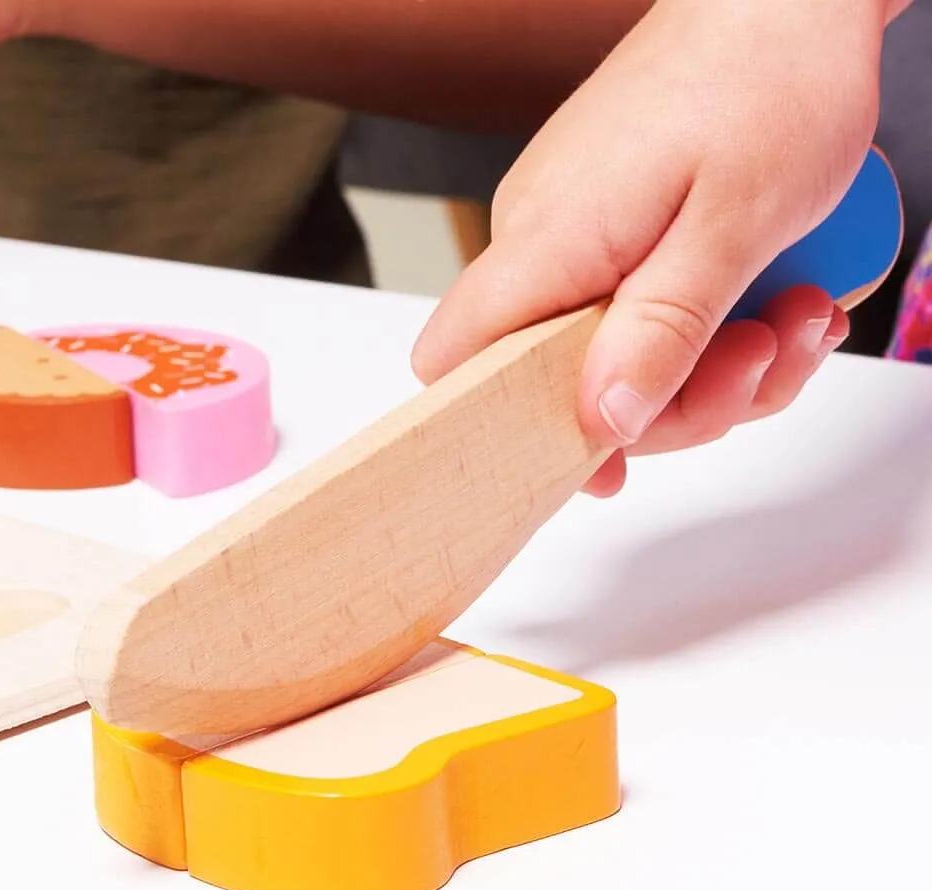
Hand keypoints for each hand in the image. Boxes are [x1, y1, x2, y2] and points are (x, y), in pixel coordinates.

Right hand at [413, 0, 905, 495]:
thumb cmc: (766, 77)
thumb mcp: (732, 224)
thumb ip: (662, 331)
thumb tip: (604, 420)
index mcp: (548, 242)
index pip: (456, 361)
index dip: (509, 425)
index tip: (608, 453)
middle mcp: (543, 244)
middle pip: (561, 384)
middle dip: (673, 400)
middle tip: (757, 355)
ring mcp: (576, 239)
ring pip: (616, 358)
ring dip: (714, 366)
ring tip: (791, 313)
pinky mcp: (611, 233)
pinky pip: (642, 317)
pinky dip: (709, 331)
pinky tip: (773, 300)